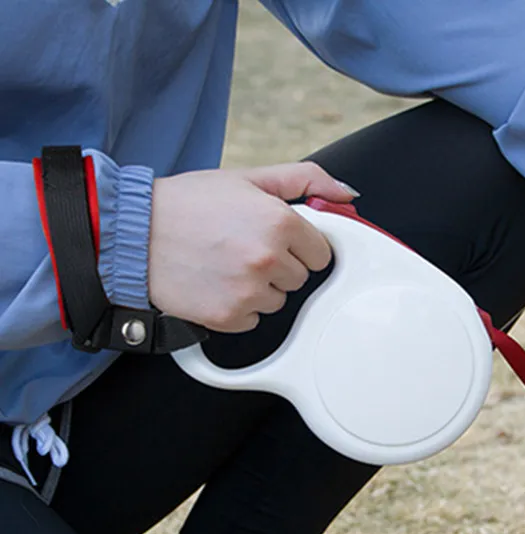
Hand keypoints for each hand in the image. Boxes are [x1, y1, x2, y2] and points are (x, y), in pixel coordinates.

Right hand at [148, 162, 356, 331]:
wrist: (132, 233)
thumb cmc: (188, 204)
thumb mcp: (248, 178)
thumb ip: (305, 179)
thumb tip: (348, 195)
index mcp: (279, 221)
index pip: (321, 252)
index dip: (298, 245)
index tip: (274, 238)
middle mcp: (268, 258)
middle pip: (300, 277)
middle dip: (278, 265)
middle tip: (241, 247)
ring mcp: (248, 291)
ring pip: (278, 301)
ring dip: (258, 288)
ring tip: (224, 264)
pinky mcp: (229, 317)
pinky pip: (253, 319)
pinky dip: (238, 308)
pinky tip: (214, 284)